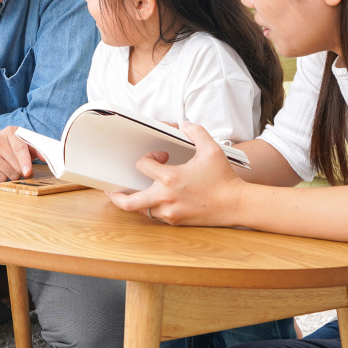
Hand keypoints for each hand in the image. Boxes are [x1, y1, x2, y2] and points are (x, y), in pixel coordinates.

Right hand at [0, 126, 38, 181]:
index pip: (19, 149)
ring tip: (9, 165)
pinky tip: (0, 169)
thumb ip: (36, 149)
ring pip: (10, 175)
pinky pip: (0, 180)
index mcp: (10, 132)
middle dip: (23, 171)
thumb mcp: (24, 143)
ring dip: (14, 175)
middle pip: (17, 166)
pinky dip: (3, 178)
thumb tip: (45, 158)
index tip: (28, 172)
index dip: (25, 162)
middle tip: (23, 168)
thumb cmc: (11, 147)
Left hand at [106, 122, 245, 225]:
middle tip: (110, 190)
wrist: (237, 204)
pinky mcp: (176, 222)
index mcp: (170, 179)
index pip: (142, 165)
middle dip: (115, 196)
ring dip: (138, 199)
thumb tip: (182, 124)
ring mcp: (170, 213)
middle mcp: (166, 198)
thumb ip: (195, 132)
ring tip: (134, 192)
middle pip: (128, 202)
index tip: (159, 156)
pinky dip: (153, 206)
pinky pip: (157, 215)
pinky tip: (157, 198)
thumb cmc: (224, 178)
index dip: (147, 157)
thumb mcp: (212, 149)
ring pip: (142, 209)